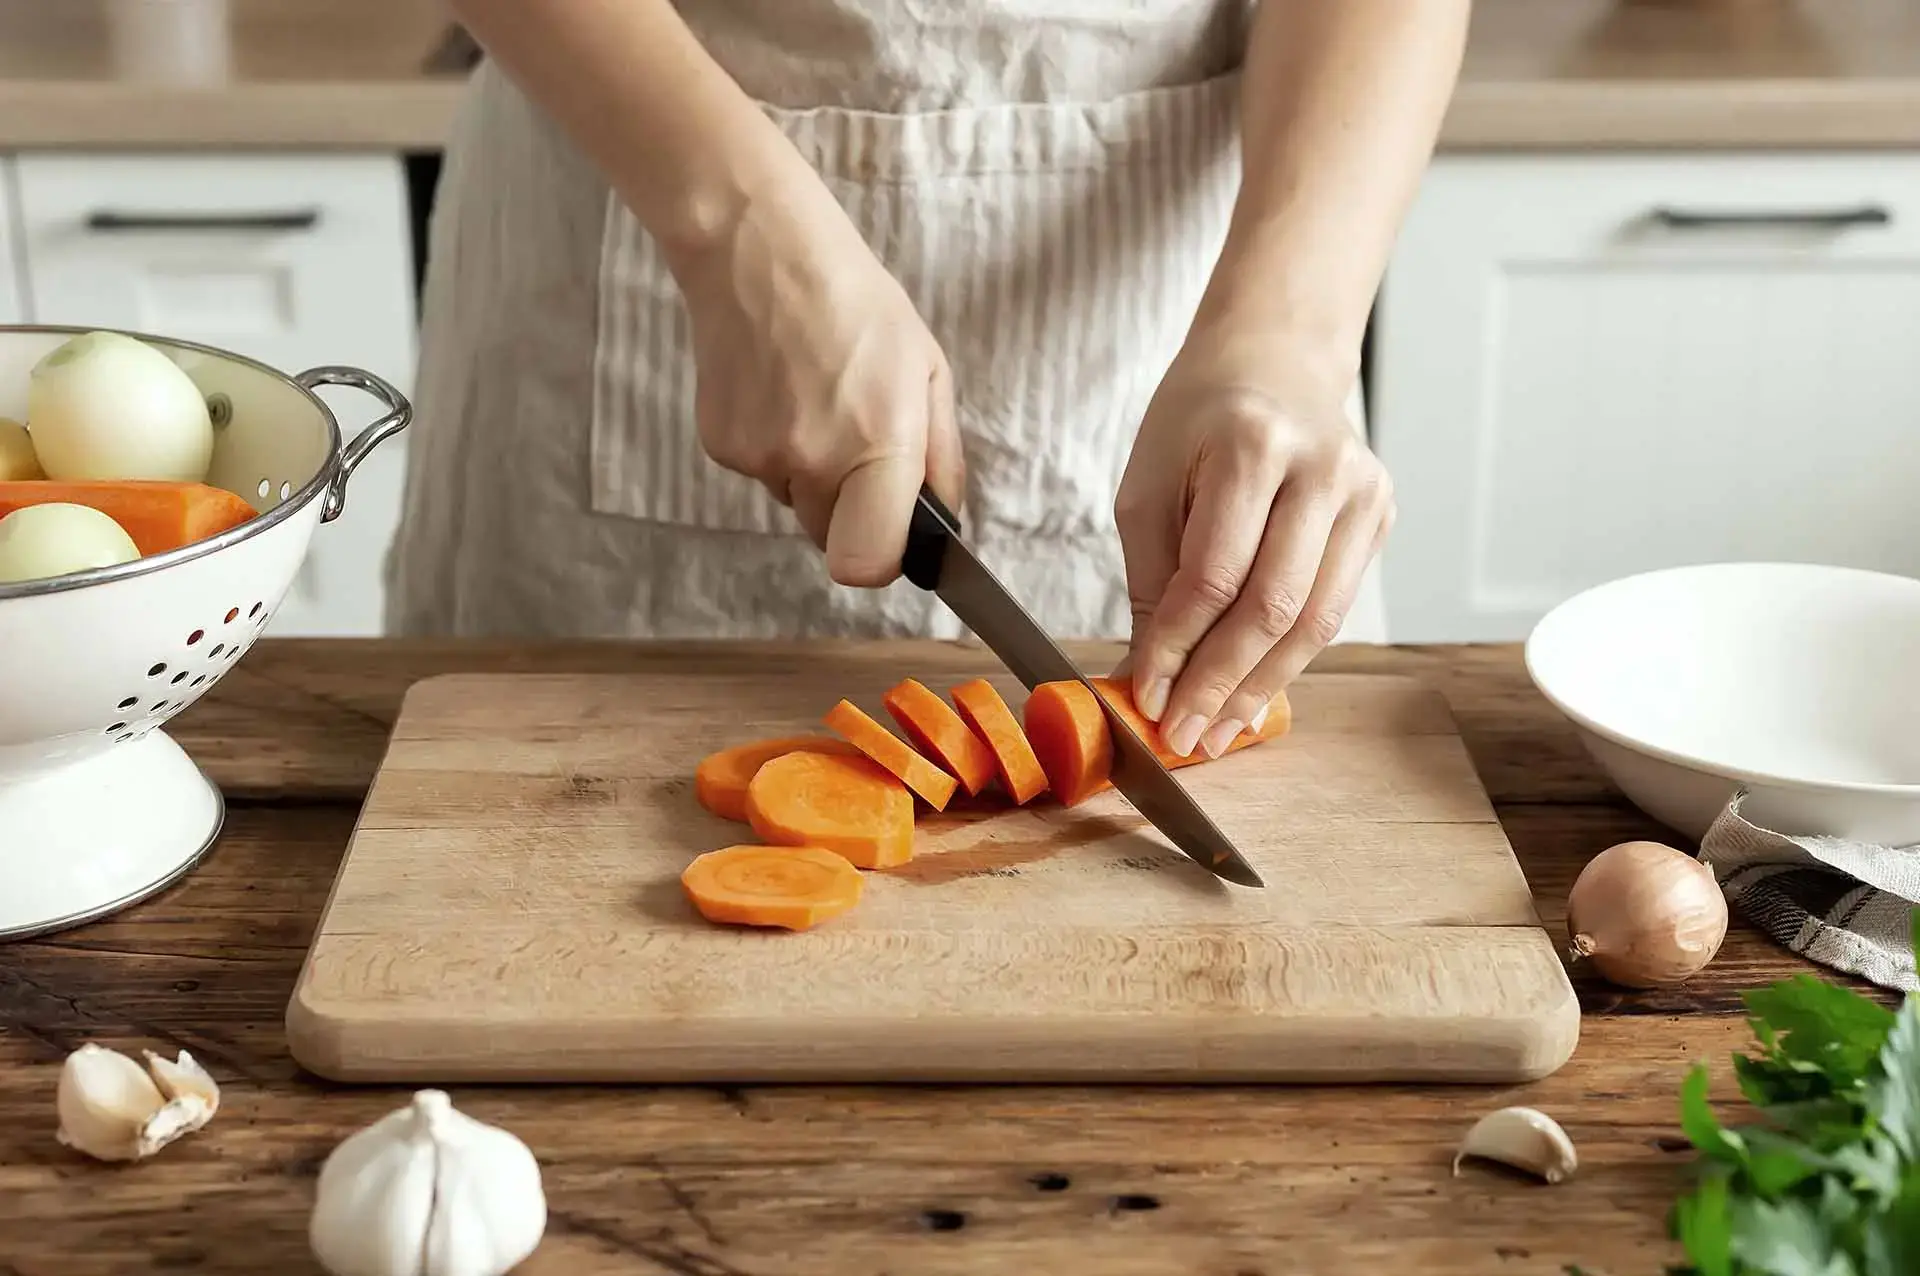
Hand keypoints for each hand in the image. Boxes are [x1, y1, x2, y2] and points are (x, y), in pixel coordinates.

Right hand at [677, 198, 964, 586]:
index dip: (882, 559)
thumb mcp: (926, 370)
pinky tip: (780, 391)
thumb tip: (942, 522)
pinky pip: (761, 474)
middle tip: (856, 441)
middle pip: (834, 540)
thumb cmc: (855, 303)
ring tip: (816, 400)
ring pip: (796, 504)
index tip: (891, 536)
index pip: (868, 563)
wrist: (758, 252)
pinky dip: (773, 448)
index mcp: (878, 444)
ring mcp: (759, 456)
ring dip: (811, 474)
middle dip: (852, 509)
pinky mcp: (720, 446)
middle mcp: (814, 460)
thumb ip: (941, 458)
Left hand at [1114, 332, 1394, 758]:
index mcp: (1254, 445)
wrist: (1274, 357)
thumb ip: (1152, 579)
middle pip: (1272, 606)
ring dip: (1260, 687)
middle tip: (1183, 736)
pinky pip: (1332, 608)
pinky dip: (1289, 658)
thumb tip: (1153, 675)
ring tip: (1217, 733)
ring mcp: (1364, 492)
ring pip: (1314, 622)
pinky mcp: (1380, 516)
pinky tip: (1253, 692)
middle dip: (1220, 683)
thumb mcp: (1149, 482)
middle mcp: (1323, 467)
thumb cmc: (1199, 418)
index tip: (1147, 698)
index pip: (1213, 575)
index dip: (1177, 647)